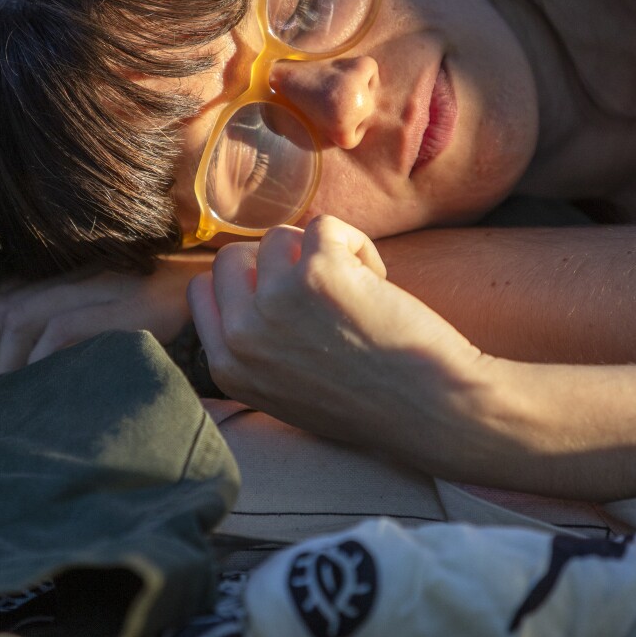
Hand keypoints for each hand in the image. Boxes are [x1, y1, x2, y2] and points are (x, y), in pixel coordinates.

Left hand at [0, 257, 208, 398]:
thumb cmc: (169, 319)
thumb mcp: (111, 322)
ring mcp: (101, 288)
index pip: (6, 294)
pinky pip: (63, 328)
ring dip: (2, 360)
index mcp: (73, 277)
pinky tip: (33, 382)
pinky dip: (41, 356)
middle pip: (7, 308)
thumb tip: (31, 370)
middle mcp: (80, 276)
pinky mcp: (122, 306)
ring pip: (26, 316)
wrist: (223, 301)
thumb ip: (75, 333)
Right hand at [187, 216, 500, 476]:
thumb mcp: (283, 391)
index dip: (245, 283)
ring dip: (321, 253)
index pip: (203, 291)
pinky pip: (325, 225)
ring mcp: (277, 299)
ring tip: (356, 290)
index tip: (284, 294)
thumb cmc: (370, 402)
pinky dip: (357, 244)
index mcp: (228, 366)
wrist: (432, 411)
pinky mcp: (318, 271)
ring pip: (280, 236)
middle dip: (278, 263)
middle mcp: (243, 334)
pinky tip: (378, 282)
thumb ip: (255, 346)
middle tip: (323, 289)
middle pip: (233, 257)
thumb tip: (248, 287)